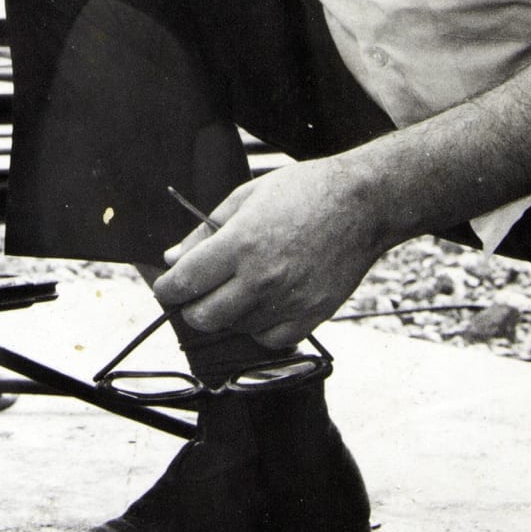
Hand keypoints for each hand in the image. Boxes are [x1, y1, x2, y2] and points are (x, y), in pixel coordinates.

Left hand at [151, 156, 391, 348]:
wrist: (363, 202)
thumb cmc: (303, 191)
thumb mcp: (245, 197)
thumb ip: (203, 232)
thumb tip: (171, 258)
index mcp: (240, 243)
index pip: (184, 283)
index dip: (166, 289)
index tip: (167, 286)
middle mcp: (262, 278)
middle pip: (203, 317)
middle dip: (191, 307)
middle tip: (198, 292)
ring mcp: (289, 301)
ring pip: (235, 329)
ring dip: (227, 314)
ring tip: (239, 287)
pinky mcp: (313, 315)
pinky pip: (270, 340)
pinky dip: (259, 327)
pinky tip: (263, 304)